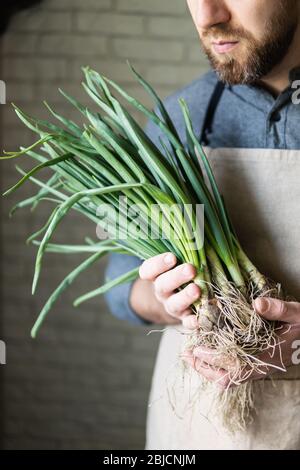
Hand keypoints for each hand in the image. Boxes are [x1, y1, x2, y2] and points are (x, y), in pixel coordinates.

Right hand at [137, 252, 200, 324]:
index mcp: (157, 275)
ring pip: (174, 304)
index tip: (172, 257)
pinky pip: (186, 323)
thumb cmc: (182, 272)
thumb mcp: (180, 260)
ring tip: (196, 289)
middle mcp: (162, 291)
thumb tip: (198, 233)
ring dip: (185, 297)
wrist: (180, 300)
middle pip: (163, 285)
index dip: (158, 264)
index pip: (148, 270)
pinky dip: (192, 322)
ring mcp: (172, 306)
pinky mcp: (184, 319)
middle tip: (190, 269)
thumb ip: (185, 250)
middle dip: (176, 277)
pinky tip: (199, 319)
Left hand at [182, 297, 299, 388]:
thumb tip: (257, 304)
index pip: (234, 366)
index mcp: (267, 357)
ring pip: (227, 379)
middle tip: (185, 354)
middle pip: (226, 379)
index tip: (196, 349)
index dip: (213, 359)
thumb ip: (278, 309)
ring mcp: (257, 369)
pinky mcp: (255, 366)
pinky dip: (215, 366)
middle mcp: (260, 368)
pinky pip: (231, 374)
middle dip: (203, 368)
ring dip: (207, 369)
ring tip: (190, 355)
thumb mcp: (296, 313)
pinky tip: (206, 353)